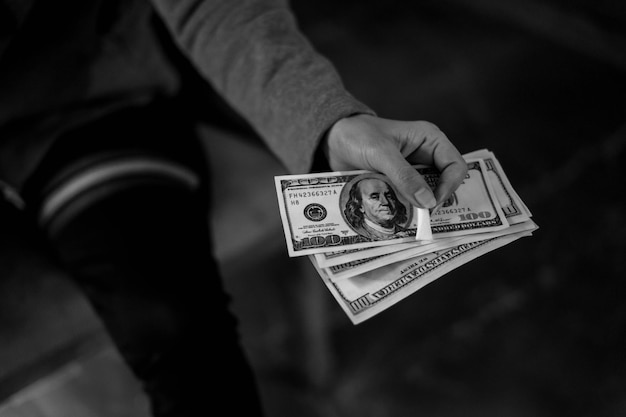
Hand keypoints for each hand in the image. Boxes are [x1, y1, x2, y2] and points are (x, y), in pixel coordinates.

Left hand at [322, 114, 467, 208]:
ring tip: (408, 222)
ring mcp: (413, 172)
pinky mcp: (399, 184)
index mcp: (430, 140)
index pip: (455, 166)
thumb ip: (404, 176)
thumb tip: (428, 202)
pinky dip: (404, 210)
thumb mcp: (381, 153)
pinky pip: (408, 200)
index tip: (432, 204)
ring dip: (418, 208)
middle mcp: (426, 156)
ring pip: (426, 195)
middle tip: (421, 219)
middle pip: (444, 184)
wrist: (333, 139)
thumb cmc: (358, 136)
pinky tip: (397, 219)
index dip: (449, 186)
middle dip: (434, 201)